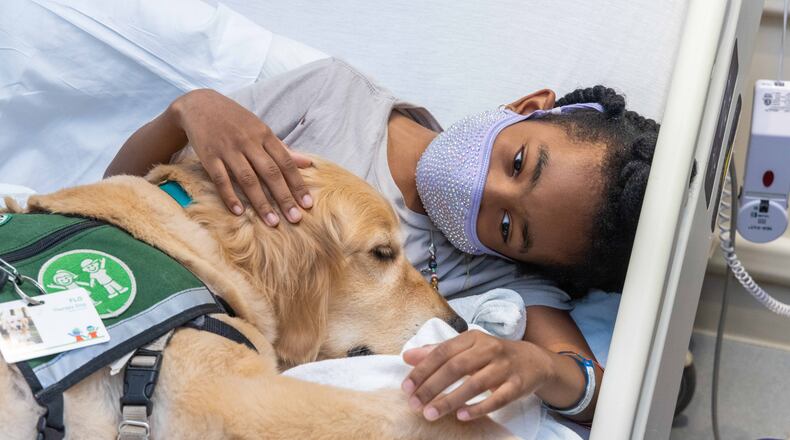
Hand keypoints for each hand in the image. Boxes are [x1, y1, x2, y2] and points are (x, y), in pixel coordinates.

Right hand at [171, 89, 312, 225]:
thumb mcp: (261, 129)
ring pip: (247, 179)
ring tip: (272, 222)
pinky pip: (221, 179)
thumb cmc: (236, 120)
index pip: (285, 162)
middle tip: (295, 219)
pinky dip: (230, 196)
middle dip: (284, 197)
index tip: (307, 204)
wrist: (200, 105)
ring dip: (261, 202)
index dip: (297, 184)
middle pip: (270, 173)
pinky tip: (239, 212)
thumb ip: (283, 148)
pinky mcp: (209, 156)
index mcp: (264, 135)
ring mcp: (228, 149)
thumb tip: (308, 163)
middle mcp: (248, 142)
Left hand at [401, 330, 553, 421]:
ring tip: (431, 414)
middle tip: (415, 404)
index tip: (407, 387)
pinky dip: (478, 408)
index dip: (423, 370)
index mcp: (472, 338)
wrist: (534, 360)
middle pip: (456, 367)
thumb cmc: (492, 355)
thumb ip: (437, 352)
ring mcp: (504, 367)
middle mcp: (489, 349)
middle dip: (432, 387)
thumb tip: (407, 356)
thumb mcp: (466, 348)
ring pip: (475, 384)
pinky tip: (461, 416)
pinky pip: (497, 398)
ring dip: (450, 400)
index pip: (442, 352)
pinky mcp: (517, 385)